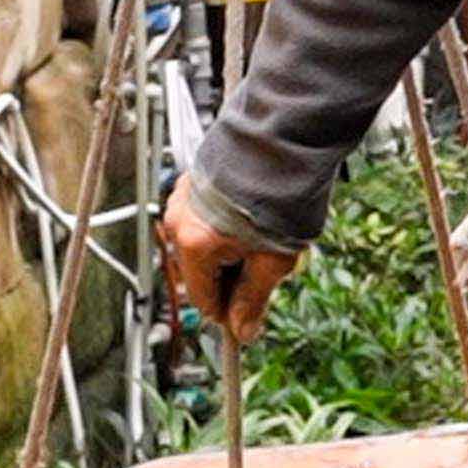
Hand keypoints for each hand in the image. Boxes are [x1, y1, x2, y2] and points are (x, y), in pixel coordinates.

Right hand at [161, 183, 299, 340]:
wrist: (286, 137)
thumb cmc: (280, 192)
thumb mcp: (273, 260)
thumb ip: (253, 299)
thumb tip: (243, 330)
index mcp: (194, 244)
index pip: (204, 299)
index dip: (230, 312)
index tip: (249, 318)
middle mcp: (180, 220)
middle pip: (202, 271)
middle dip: (234, 276)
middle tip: (269, 267)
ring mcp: (185, 197)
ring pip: (205, 243)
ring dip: (233, 249)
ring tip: (267, 234)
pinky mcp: (197, 180)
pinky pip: (206, 217)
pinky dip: (228, 225)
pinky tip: (257, 215)